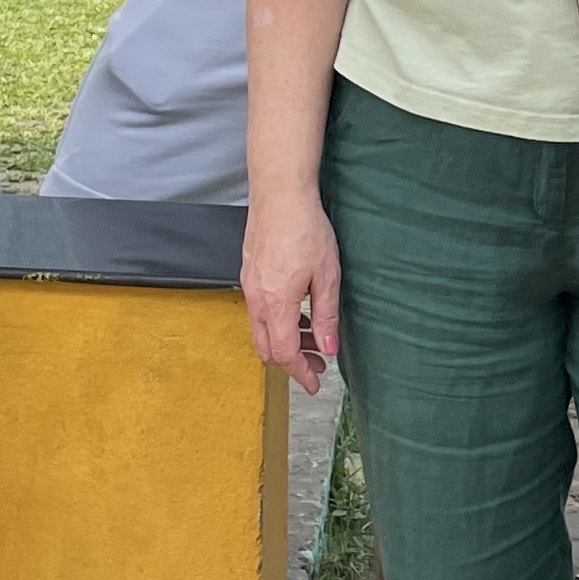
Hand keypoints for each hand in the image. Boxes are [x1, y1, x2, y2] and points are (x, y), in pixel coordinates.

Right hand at [244, 190, 342, 394]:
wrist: (280, 195)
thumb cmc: (306, 230)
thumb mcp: (327, 276)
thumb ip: (326, 316)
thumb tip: (328, 348)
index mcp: (276, 304)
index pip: (285, 354)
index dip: (301, 373)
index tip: (315, 385)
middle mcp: (257, 300)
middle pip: (268, 348)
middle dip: (293, 361)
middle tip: (319, 363)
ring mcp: (250, 287)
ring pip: (262, 330)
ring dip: (285, 340)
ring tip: (313, 335)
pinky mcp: (250, 274)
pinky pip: (259, 311)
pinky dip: (277, 322)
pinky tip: (298, 311)